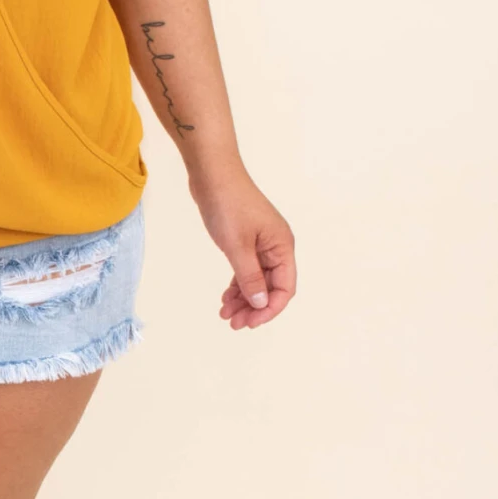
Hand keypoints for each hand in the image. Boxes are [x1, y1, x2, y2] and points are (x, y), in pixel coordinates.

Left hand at [191, 162, 296, 329]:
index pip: (285, 288)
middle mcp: (276, 247)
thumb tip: (262, 304)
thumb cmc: (228, 205)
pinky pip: (247, 270)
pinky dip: (237, 285)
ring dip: (244, 299)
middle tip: (233, 323)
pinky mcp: (246, 240)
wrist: (212, 174)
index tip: (250, 323)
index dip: (270, 309)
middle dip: (254, 307)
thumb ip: (250, 277)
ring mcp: (261, 244)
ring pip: (257, 280)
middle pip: (271, 287)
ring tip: (225, 314)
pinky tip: (225, 298)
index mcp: (282, 247)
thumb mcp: (237, 246)